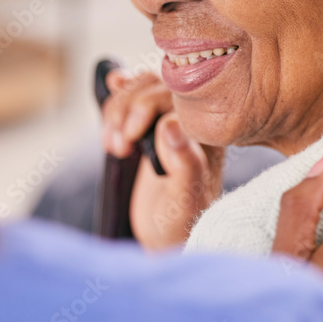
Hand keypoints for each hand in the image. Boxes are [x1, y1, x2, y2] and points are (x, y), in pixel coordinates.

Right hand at [99, 70, 222, 249]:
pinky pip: (135, 92)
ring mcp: (170, 118)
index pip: (177, 98)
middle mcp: (192, 120)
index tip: (129, 141)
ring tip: (114, 146)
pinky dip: (119, 91)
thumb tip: (170, 124)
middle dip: (128, 111)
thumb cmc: (182, 223)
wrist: (166, 235)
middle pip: (156, 86)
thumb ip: (185, 164)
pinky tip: (112, 86)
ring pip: (142, 86)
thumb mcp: (184, 201)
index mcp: (210, 133)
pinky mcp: (149, 123)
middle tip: (119, 148)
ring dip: (118, 109)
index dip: (146, 110)